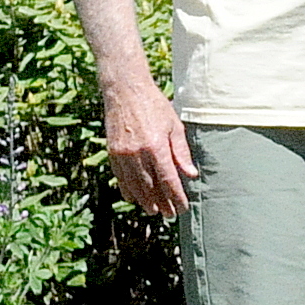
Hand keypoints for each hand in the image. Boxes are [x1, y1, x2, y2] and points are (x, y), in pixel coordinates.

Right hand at [104, 80, 196, 217]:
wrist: (125, 90)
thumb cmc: (154, 105)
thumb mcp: (174, 126)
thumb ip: (182, 152)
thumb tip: (191, 174)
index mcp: (157, 147)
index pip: (168, 180)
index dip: (176, 197)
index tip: (182, 208)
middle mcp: (138, 153)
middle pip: (151, 187)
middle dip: (162, 203)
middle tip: (169, 215)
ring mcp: (123, 154)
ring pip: (134, 185)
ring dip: (144, 200)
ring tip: (153, 210)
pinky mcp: (112, 152)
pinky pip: (120, 177)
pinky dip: (128, 189)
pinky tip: (134, 198)